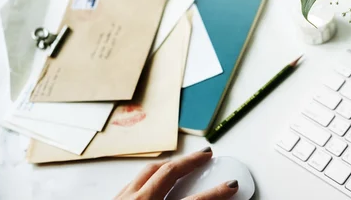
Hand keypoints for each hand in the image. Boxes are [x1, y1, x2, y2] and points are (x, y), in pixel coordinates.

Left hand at [115, 147, 237, 199]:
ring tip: (182, 162)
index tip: (230, 186)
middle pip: (169, 172)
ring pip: (148, 171)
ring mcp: (121, 199)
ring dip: (169, 164)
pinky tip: (154, 178)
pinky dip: (149, 175)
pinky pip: (133, 181)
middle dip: (191, 161)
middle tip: (207, 155)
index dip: (216, 193)